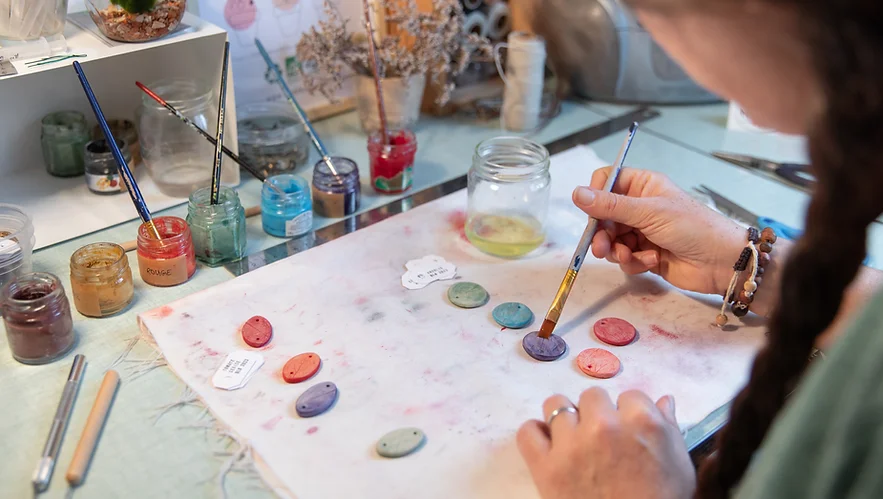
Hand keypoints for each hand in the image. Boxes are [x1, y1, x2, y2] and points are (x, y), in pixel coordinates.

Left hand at [517, 389, 695, 498]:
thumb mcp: (678, 466)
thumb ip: (669, 428)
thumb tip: (664, 400)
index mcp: (642, 421)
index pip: (630, 396)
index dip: (627, 414)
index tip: (626, 431)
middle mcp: (604, 425)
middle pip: (592, 397)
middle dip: (597, 414)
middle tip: (602, 439)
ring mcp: (572, 444)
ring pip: (556, 405)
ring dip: (565, 419)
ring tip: (574, 440)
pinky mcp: (545, 466)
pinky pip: (528, 431)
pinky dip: (535, 435)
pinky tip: (548, 446)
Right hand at [573, 167, 745, 295]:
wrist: (721, 263)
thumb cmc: (692, 227)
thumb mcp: (649, 212)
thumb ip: (610, 206)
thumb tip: (575, 193)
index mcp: (643, 185)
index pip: (607, 181)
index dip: (595, 195)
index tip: (592, 211)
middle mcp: (639, 206)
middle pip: (603, 215)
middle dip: (602, 233)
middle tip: (602, 248)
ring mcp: (641, 231)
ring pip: (610, 239)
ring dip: (617, 250)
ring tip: (628, 256)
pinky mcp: (644, 254)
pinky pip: (624, 256)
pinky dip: (634, 261)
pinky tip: (651, 261)